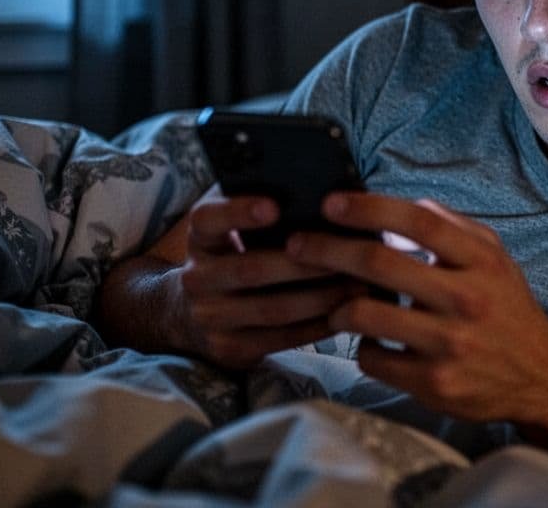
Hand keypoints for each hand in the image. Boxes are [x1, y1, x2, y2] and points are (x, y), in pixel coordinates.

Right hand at [127, 185, 362, 367]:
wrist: (189, 314)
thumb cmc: (232, 257)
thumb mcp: (231, 233)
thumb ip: (262, 214)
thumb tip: (326, 198)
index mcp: (199, 239)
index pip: (208, 220)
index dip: (238, 213)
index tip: (274, 206)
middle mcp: (196, 278)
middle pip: (251, 269)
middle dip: (304, 263)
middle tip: (347, 254)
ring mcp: (209, 318)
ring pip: (271, 308)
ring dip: (320, 297)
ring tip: (358, 285)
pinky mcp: (229, 349)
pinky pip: (279, 338)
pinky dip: (316, 325)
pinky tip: (345, 313)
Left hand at [284, 192, 547, 459]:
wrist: (539, 376)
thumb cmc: (505, 308)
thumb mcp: (494, 258)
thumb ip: (453, 227)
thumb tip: (406, 204)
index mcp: (480, 261)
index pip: (417, 222)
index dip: (368, 208)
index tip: (331, 203)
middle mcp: (466, 299)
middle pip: (380, 263)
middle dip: (328, 249)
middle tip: (298, 244)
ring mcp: (449, 344)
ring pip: (366, 315)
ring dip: (338, 306)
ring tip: (334, 304)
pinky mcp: (434, 382)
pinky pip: (372, 359)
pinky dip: (361, 347)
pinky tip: (368, 341)